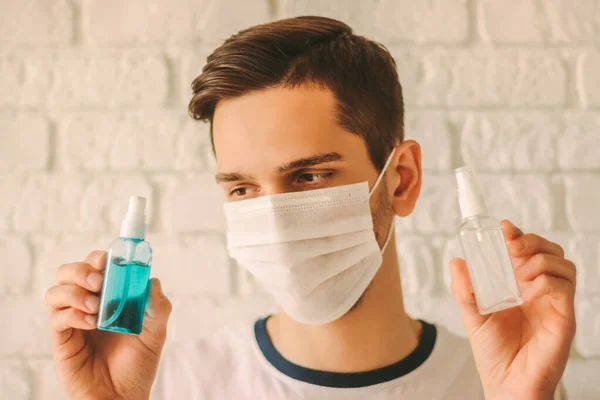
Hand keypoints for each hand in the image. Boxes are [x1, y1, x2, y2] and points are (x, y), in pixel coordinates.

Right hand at [45, 250, 172, 399]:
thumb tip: (152, 281)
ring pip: (55, 292)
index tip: (107, 259)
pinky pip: (57, 318)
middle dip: (80, 270)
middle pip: (67, 273)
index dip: (97, 258)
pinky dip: (73, 315)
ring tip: (96, 307)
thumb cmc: (138, 364)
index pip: (94, 267)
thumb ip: (158, 306)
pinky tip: (92, 323)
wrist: (124, 397)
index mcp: (108, 297)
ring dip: (74, 292)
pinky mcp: (62, 341)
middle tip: (98, 281)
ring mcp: (72, 323)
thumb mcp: (156, 332)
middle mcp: (87, 305)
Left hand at [449, 220, 575, 399]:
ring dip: (540, 258)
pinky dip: (546, 281)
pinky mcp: (563, 319)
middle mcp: (540, 291)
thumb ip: (465, 289)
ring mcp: (554, 304)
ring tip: (519, 270)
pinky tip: (528, 290)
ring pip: (563, 265)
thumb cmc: (493, 352)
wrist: (505, 384)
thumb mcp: (472, 315)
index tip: (502, 228)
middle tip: (511, 245)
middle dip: (532, 240)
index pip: (528, 251)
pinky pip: (564, 289)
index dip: (519, 235)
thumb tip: (457, 261)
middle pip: (550, 251)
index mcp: (521, 286)